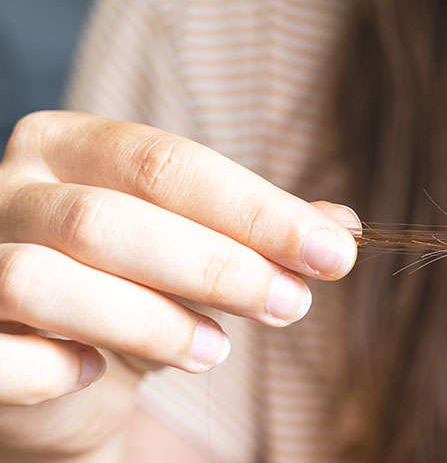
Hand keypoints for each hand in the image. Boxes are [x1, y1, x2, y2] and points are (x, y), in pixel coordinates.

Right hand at [0, 111, 358, 456]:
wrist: (50, 373)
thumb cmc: (132, 291)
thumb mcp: (200, 252)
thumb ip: (259, 234)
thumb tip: (341, 228)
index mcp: (68, 145)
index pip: (166, 163)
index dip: (256, 211)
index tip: (334, 254)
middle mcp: (7, 190)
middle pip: (110, 218)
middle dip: (217, 265)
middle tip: (292, 305)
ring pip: (45, 279)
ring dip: (148, 320)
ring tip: (217, 351)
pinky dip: (51, 368)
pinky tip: (99, 373)